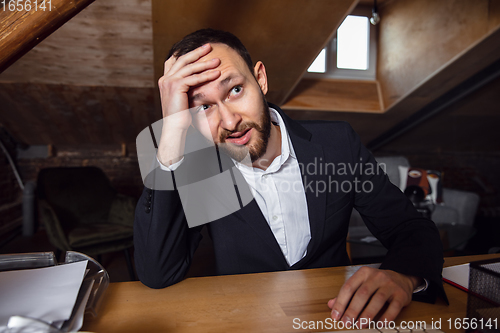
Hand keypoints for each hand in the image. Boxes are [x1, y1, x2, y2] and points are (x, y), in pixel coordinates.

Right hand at [156, 43, 220, 164]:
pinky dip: (206, 75)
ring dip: (205, 63)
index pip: (176, 61)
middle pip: (182, 59)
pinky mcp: (176, 87)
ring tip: (217, 60)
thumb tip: (197, 84)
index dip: (188, 54)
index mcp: (165, 81)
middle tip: (209, 46)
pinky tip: (216, 73)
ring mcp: (169, 82)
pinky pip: (193, 78)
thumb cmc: (181, 117)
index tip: (200, 50)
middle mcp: (165, 79)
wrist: (174, 128)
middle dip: (197, 52)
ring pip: (189, 67)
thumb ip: (187, 89)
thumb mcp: (183, 99)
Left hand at [327, 267, 420, 325]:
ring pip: (377, 300)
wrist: (401, 277)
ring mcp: (390, 285)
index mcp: (363, 273)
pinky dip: (387, 317)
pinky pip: (394, 307)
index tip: (335, 315)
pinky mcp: (401, 294)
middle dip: (353, 310)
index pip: (349, 287)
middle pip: (362, 294)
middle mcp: (376, 277)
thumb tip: (331, 304)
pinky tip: (380, 324)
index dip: (340, 302)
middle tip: (346, 322)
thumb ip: (347, 293)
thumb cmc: (377, 282)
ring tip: (360, 325)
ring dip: (367, 314)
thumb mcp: (361, 283)